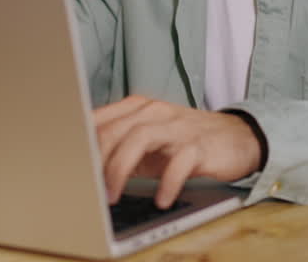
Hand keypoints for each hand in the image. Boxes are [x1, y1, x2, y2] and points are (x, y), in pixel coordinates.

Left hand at [93, 95, 262, 207]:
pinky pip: (179, 161)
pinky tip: (161, 199)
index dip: (81, 145)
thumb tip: (83, 167)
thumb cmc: (184, 142)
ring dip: (120, 169)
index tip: (70, 169)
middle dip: (96, 161)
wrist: (237, 138)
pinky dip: (166, 182)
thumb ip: (119, 146)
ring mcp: (178, 126)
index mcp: (138, 108)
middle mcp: (156, 112)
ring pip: (140, 137)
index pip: (99, 120)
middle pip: (115, 129)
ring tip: (111, 196)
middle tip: (88, 189)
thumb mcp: (147, 142)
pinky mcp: (200, 145)